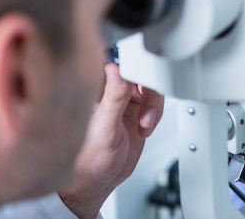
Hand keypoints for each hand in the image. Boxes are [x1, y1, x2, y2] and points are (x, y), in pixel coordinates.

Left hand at [59, 63, 163, 218]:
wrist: (98, 182)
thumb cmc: (89, 160)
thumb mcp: (104, 129)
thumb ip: (113, 98)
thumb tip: (116, 70)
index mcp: (95, 89)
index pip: (117, 63)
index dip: (132, 67)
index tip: (141, 81)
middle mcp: (110, 91)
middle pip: (139, 72)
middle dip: (148, 91)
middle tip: (146, 110)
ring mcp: (125, 101)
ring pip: (150, 86)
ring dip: (154, 105)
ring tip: (145, 124)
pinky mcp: (137, 110)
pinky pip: (154, 101)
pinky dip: (156, 113)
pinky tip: (145, 128)